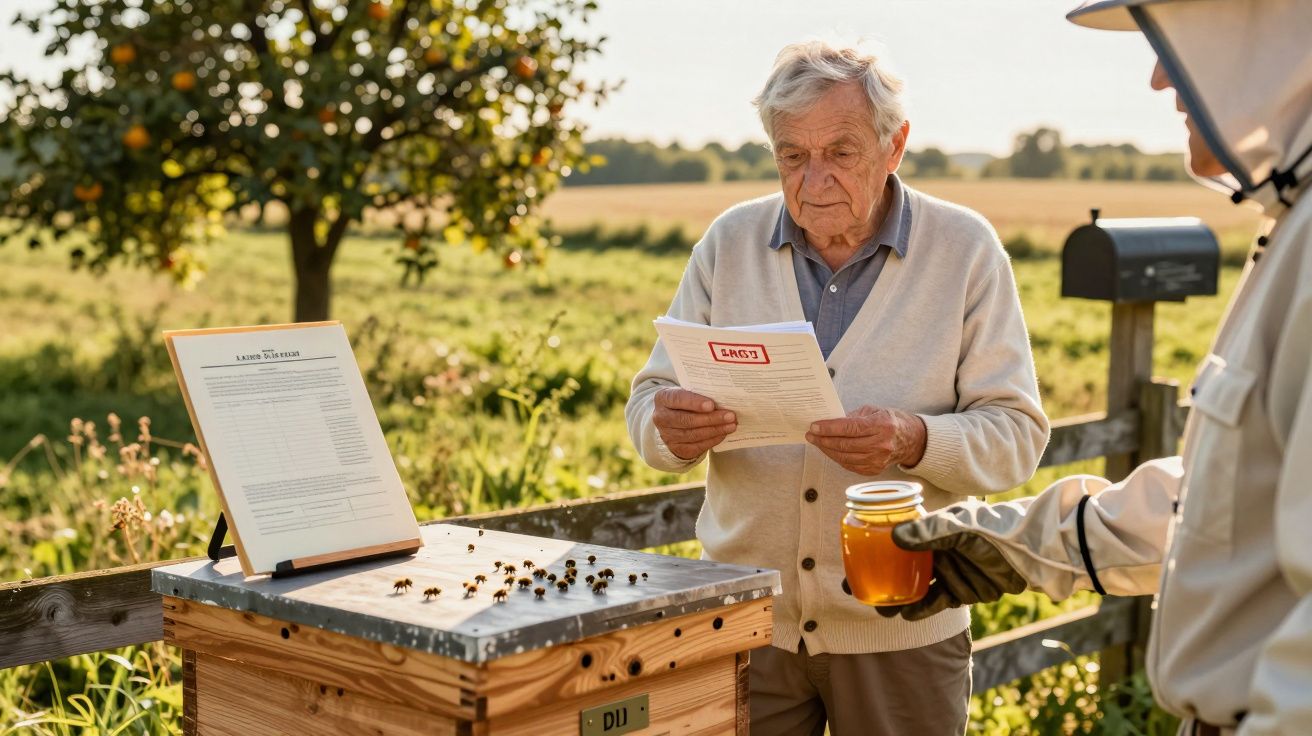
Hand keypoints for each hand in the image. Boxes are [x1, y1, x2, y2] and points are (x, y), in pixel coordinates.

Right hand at [652, 388, 736, 459]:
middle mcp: (661, 417)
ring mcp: (667, 435)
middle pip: (687, 420)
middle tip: (730, 416)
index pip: (678, 399)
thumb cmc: (685, 402)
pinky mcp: (676, 448)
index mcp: (663, 398)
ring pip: (693, 435)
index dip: (694, 402)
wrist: (673, 420)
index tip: (712, 405)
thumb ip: (700, 394)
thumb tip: (723, 398)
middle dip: (711, 419)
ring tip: (731, 425)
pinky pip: (696, 446)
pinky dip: (712, 440)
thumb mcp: (687, 393)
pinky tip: (723, 434)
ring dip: (715, 430)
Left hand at [805, 405, 926, 474]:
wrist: (910, 440)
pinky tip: (829, 450)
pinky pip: (849, 465)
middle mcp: (881, 445)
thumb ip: (851, 417)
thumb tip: (828, 423)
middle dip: (823, 439)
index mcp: (882, 426)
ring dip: (827, 450)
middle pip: (845, 444)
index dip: (829, 428)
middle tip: (811, 434)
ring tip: (816, 442)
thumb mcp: (873, 411)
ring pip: (844, 457)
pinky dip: (836, 458)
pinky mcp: (874, 470)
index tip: (814, 426)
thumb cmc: (889, 421)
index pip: (850, 428)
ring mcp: (878, 460)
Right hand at [872, 504, 1029, 620]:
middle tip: (859, 592)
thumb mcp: (959, 526)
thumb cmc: (993, 528)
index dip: (873, 550)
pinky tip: (909, 615)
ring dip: (899, 600)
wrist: (1029, 551)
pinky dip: (923, 609)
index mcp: (932, 531)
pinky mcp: (963, 591)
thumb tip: (895, 537)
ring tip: (883, 609)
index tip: (854, 560)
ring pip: (917, 589)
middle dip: (880, 581)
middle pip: (901, 569)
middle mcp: (937, 552)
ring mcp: (949, 572)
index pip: (894, 541)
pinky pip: (937, 603)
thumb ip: (929, 532)